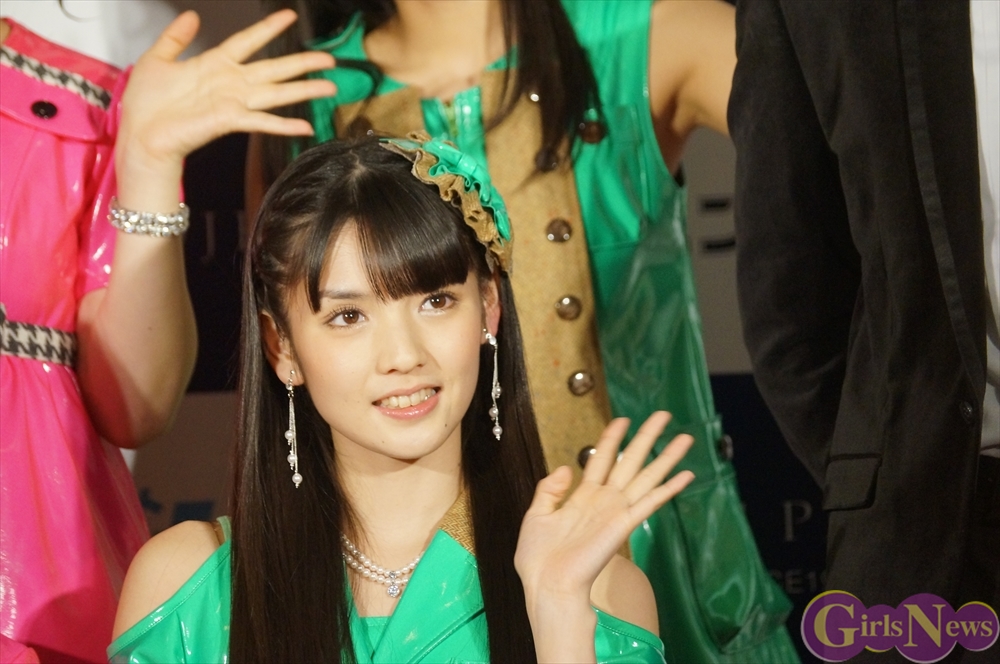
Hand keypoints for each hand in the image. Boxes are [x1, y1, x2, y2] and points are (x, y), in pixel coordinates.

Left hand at [117, 9, 335, 176]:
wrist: (140, 134)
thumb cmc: (147, 103)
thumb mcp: (157, 59)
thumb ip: (176, 37)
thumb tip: (193, 16)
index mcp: (215, 64)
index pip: (249, 40)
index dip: (269, 28)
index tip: (289, 16)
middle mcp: (231, 82)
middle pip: (275, 68)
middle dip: (303, 63)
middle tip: (329, 59)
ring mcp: (234, 102)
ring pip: (278, 93)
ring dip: (305, 90)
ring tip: (330, 87)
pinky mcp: (230, 121)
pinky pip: (263, 122)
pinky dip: (285, 125)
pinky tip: (306, 126)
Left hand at [514, 412, 693, 606]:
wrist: (547, 585)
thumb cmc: (539, 559)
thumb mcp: (536, 516)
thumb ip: (550, 490)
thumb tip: (566, 468)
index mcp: (582, 497)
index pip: (601, 459)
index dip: (612, 438)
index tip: (623, 420)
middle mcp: (604, 501)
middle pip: (631, 461)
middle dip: (648, 438)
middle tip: (664, 416)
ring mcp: (616, 512)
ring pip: (646, 477)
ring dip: (667, 457)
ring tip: (685, 438)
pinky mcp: (624, 526)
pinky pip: (650, 502)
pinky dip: (668, 489)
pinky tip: (686, 475)